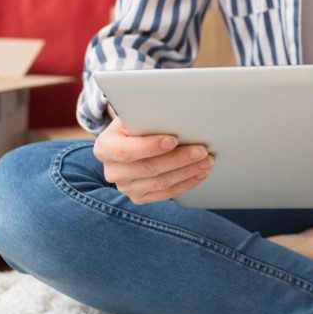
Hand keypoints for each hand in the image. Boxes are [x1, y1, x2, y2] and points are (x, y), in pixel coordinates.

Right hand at [93, 117, 214, 204]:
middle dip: (179, 159)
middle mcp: (113, 171)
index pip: (126, 151)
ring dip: (188, 172)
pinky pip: (166, 194)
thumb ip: (147, 118)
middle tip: (202, 150)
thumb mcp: (133, 116)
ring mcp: (126, 188)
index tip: (172, 140)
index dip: (150, 147)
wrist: (128, 143)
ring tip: (207, 161)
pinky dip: (187, 183)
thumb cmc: (135, 125)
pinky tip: (200, 173)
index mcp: (105, 148)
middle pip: (149, 168)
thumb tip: (175, 115)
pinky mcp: (140, 198)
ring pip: (161, 183)